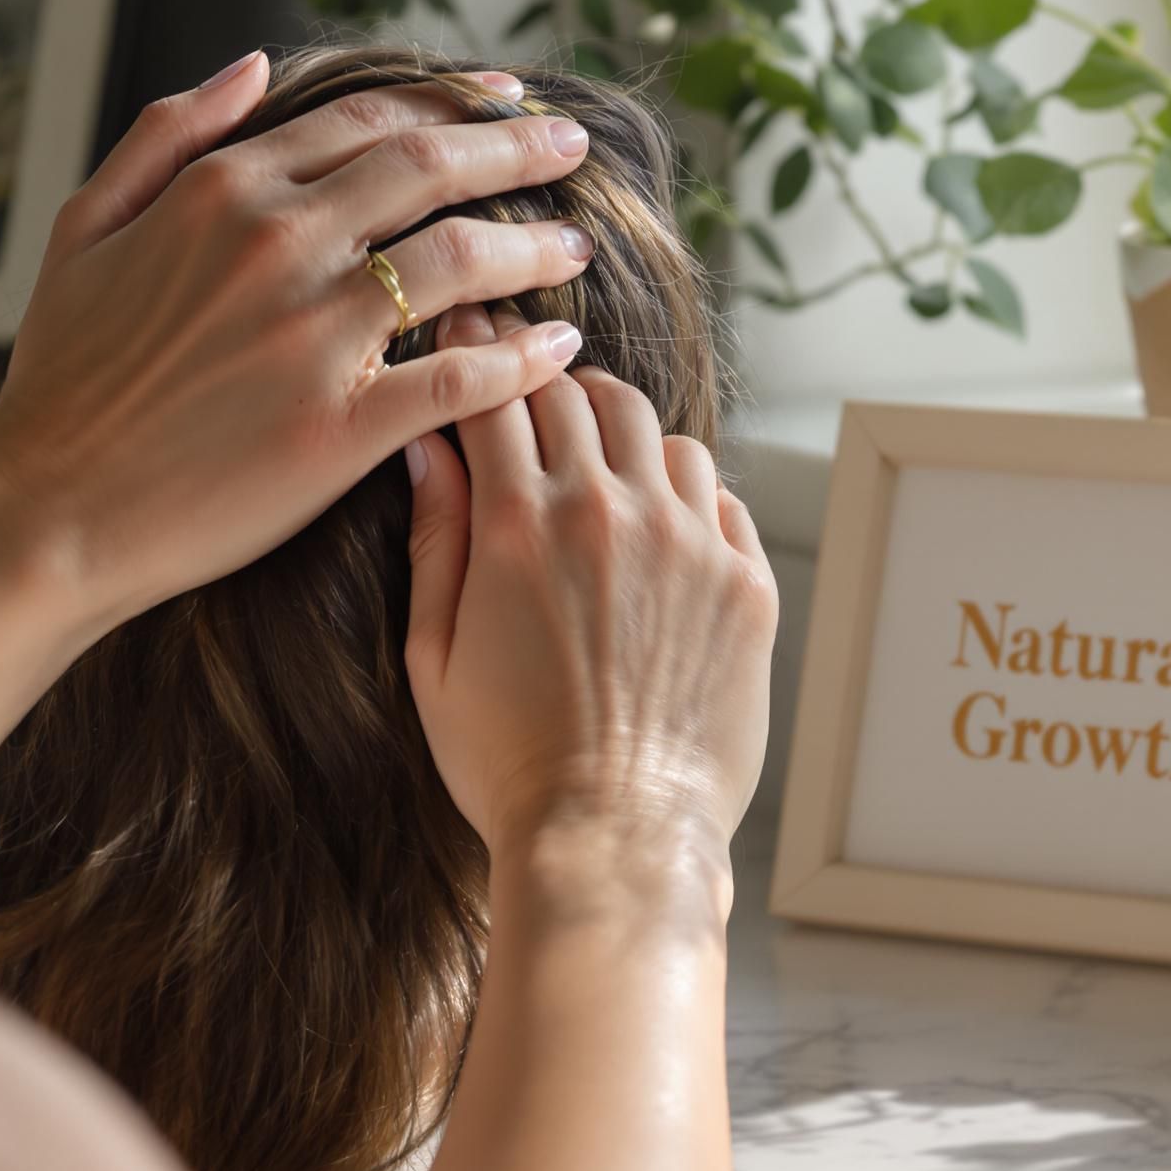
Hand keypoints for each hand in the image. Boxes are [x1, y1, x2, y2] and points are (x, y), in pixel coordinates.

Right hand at [0, 53, 599, 633]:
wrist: (47, 513)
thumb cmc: (62, 378)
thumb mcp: (87, 228)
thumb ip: (167, 134)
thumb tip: (254, 65)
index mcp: (222, 191)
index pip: (369, 120)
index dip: (453, 102)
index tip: (508, 98)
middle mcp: (277, 244)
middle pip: (432, 168)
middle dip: (519, 149)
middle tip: (577, 144)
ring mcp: (312, 335)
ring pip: (459, 260)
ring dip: (533, 245)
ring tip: (577, 247)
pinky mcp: (340, 426)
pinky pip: (460, 377)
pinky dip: (520, 359)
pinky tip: (558, 349)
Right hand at [403, 306, 776, 863]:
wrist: (615, 840)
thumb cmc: (508, 765)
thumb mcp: (434, 657)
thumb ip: (434, 540)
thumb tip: (426, 444)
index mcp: (519, 524)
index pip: (497, 392)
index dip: (478, 353)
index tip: (469, 329)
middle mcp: (610, 514)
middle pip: (580, 392)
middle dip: (547, 378)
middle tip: (532, 384)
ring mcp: (689, 544)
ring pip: (658, 432)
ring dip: (621, 429)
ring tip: (599, 452)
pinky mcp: (745, 583)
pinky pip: (719, 495)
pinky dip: (684, 490)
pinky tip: (659, 517)